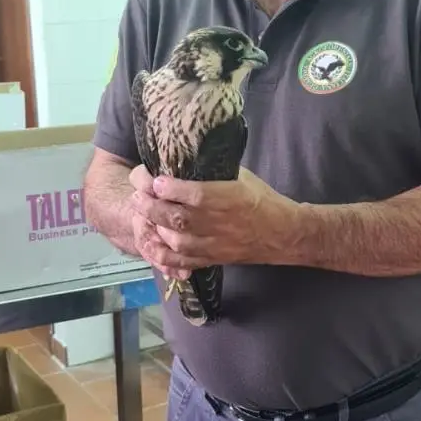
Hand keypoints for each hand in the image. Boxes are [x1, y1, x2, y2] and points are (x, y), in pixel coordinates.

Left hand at [130, 166, 299, 272]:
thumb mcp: (243, 177)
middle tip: (137, 194)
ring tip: (141, 213)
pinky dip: (163, 255)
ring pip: (176, 240)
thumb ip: (215, 172)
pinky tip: (151, 243)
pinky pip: (183, 261)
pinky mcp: (212, 259)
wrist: (283, 234)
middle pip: (177, 218)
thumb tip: (187, 159)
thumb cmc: (263, 200)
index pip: (195, 195)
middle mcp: (219, 223)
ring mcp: (214, 244)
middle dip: (151, 206)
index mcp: (229, 198)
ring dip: (154, 227)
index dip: (170, 188)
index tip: (155, 179)